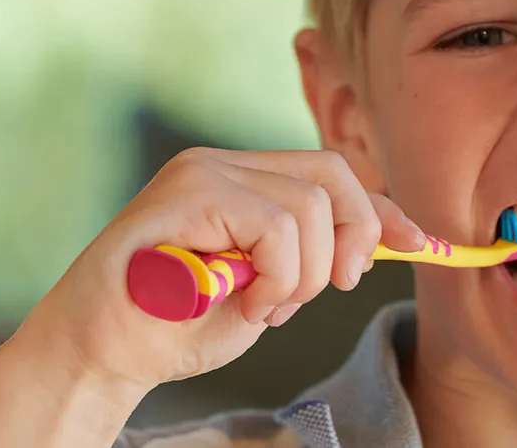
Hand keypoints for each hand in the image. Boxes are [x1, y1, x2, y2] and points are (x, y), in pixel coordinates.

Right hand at [12, 147, 424, 391]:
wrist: (98, 354)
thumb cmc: (177, 327)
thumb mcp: (269, 291)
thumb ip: (313, 259)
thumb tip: (388, 240)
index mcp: (244, 181)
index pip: (333, 176)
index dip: (382, 210)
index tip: (418, 243)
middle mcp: (225, 163)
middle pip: (333, 174)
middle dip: (354, 237)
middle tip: (337, 287)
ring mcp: (204, 170)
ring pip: (309, 205)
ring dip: (304, 275)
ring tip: (265, 308)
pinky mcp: (189, 190)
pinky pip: (274, 225)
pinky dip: (278, 276)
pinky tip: (248, 304)